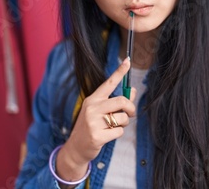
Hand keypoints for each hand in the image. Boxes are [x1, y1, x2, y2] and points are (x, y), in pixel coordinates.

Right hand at [56, 57, 136, 181]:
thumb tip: (133, 90)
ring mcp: (93, 122)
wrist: (76, 148)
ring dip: (124, 123)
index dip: (120, 72)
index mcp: (93, 99)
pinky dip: (118, 134)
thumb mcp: (100, 112)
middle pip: (122, 101)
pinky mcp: (96, 136)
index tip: (128, 60)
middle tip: (130, 114)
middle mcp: (92, 107)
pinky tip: (109, 136)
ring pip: (122, 117)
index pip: (109, 83)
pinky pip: (119, 131)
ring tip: (114, 126)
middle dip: (131, 108)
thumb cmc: (91, 127)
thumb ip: (116, 102)